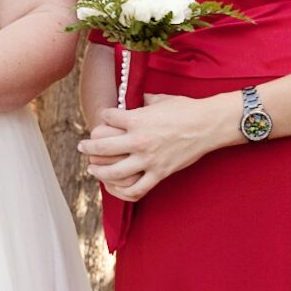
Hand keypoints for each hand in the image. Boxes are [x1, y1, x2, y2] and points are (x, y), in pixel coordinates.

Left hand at [76, 91, 235, 202]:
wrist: (208, 124)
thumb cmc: (186, 108)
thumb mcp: (160, 98)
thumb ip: (143, 101)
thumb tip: (135, 100)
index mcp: (137, 119)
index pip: (106, 118)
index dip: (102, 117)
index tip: (102, 118)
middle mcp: (138, 141)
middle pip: (101, 147)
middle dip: (87, 147)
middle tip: (82, 147)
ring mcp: (148, 160)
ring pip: (113, 172)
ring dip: (98, 171)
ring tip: (92, 169)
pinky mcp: (159, 174)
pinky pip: (135, 189)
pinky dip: (121, 192)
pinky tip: (114, 187)